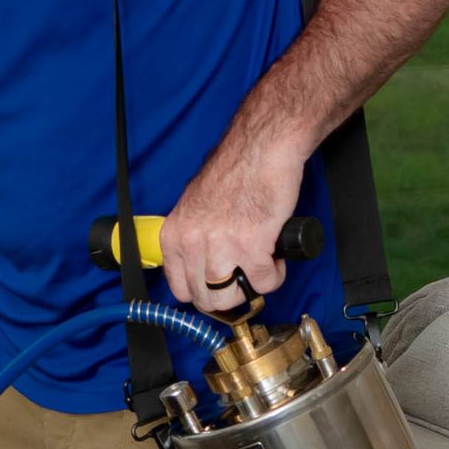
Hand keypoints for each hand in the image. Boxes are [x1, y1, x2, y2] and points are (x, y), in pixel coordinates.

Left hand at [158, 143, 304, 317]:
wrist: (261, 149)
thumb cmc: (235, 170)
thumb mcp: (194, 205)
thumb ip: (192, 236)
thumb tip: (200, 265)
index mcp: (174, 234)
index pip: (180, 289)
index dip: (204, 291)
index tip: (219, 285)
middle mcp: (192, 243)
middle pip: (206, 298)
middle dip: (229, 294)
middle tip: (244, 277)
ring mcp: (221, 246)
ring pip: (231, 297)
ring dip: (250, 287)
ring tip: (260, 266)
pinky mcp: (252, 246)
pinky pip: (263, 283)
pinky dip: (273, 276)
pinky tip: (275, 257)